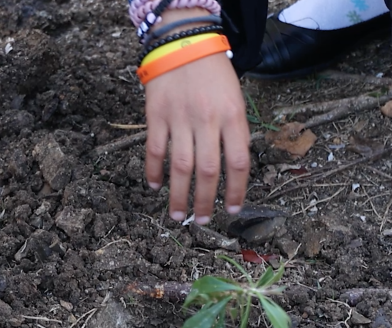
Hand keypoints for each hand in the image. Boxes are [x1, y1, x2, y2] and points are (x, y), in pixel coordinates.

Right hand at [144, 52, 249, 223]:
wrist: (184, 42)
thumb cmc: (214, 74)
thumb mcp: (235, 100)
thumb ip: (234, 133)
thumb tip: (231, 172)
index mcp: (232, 116)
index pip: (238, 163)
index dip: (237, 190)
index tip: (232, 209)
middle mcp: (207, 120)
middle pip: (208, 171)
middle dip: (205, 201)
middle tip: (201, 220)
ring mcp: (180, 118)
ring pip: (180, 166)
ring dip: (179, 195)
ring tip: (177, 215)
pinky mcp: (157, 115)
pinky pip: (155, 150)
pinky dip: (153, 172)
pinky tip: (155, 186)